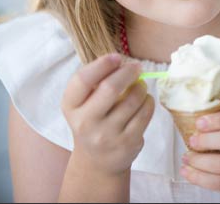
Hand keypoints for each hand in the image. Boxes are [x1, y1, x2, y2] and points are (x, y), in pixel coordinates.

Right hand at [61, 53, 154, 175]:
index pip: (82, 80)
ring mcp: (107, 135)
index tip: (116, 57)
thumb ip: (96, 82)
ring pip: (133, 99)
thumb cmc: (92, 121)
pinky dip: (148, 101)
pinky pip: (145, 112)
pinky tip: (144, 101)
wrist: (97, 161)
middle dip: (127, 72)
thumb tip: (123, 63)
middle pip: (110, 88)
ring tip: (140, 86)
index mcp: (71, 107)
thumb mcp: (83, 104)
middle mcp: (85, 123)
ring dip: (141, 87)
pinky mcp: (127, 142)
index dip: (102, 64)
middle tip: (136, 67)